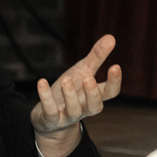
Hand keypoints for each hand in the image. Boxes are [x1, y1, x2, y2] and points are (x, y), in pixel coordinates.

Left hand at [31, 34, 120, 156]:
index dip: (114, 82)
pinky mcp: (51, 119)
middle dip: (93, 94)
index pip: (110, 92)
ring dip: (70, 95)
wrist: (49, 117)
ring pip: (74, 110)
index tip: (115, 66)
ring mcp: (68, 115)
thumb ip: (97, 57)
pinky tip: (41, 82)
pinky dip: (45, 98)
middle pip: (95, 106)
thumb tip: (111, 37)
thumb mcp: (82, 72)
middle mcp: (84, 107)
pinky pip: (50, 111)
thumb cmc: (69, 90)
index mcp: (93, 96)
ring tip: (66, 80)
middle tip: (88, 79)